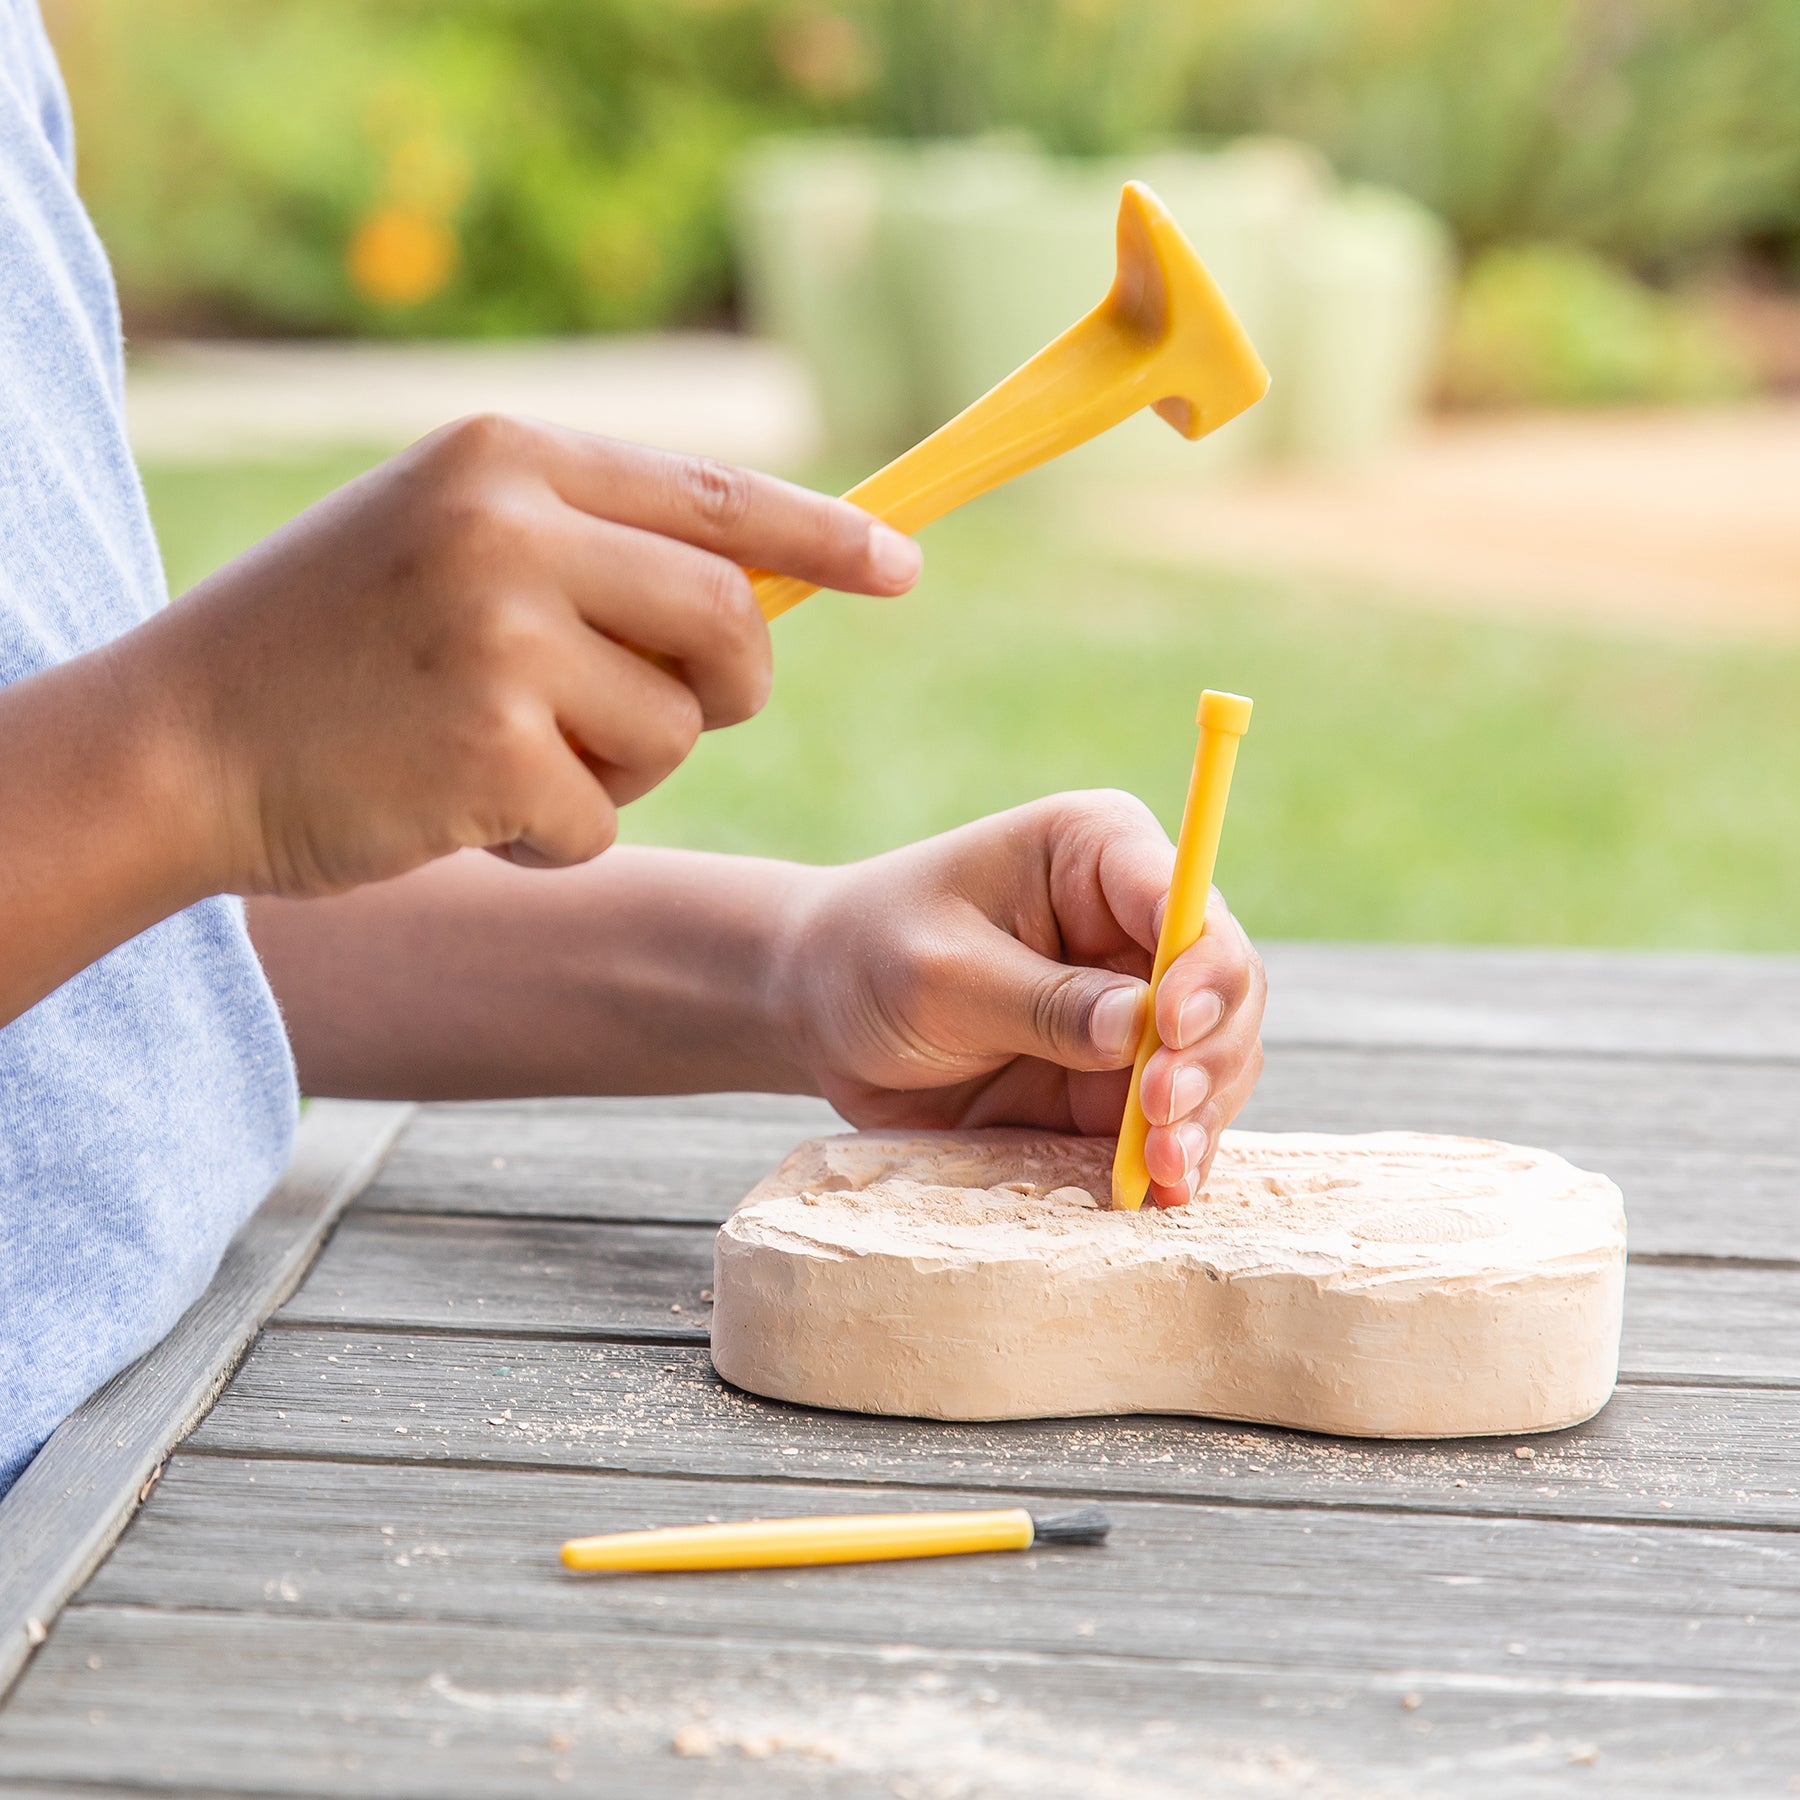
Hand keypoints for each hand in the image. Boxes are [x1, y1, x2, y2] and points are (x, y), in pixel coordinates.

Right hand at [139, 416, 921, 897]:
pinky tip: (462, 809)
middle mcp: (511, 528)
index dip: (826, 538)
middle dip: (725, 690)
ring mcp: (501, 639)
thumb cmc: (329, 646)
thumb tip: (765, 586)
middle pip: (730, 624)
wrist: (174, 741)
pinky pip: (604, 820)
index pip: (716, 494)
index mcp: (508, 455)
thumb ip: (595, 546)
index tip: (900, 568)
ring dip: (618, 767)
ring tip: (503, 752)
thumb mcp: (450, 540)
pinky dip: (553, 838)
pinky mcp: (490, 755)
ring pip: (675, 729)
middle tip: (668, 717)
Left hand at [781, 791, 1265, 1204]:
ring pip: (1216, 1058)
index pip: (1183, 899)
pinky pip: (1175, 1117)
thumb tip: (1141, 1028)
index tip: (1171, 1027)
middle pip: (1224, 984)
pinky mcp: (1118, 1078)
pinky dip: (1178, 1153)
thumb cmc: (868, 956)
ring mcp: (1136, 1005)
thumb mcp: (940, 973)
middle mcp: (1134, 924)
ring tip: (1164, 1165)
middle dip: (1207, 1052)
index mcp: (1096, 852)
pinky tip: (1166, 1189)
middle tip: (1157, 1110)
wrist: (820, 1012)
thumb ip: (1039, 1002)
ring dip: (1201, 1114)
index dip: (1199, 965)